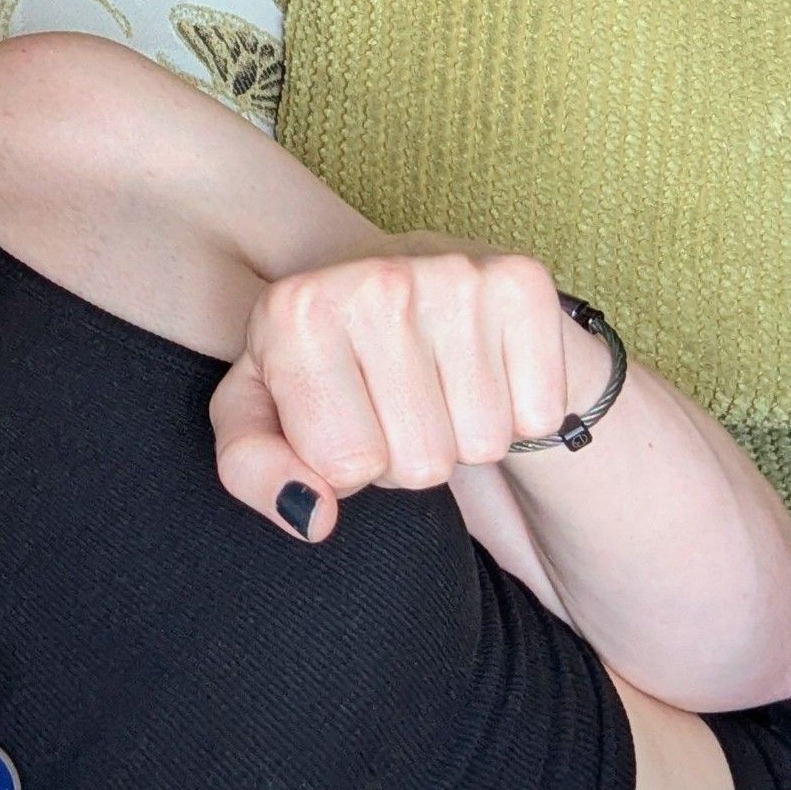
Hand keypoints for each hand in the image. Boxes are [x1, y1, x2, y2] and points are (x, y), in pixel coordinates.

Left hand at [211, 247, 578, 541]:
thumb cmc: (330, 360)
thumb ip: (253, 467)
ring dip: (460, 436)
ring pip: (480, 444)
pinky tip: (483, 368)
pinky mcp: (522, 281)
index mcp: (294, 309)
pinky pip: (537, 413)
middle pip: (418, 463)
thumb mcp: (262, 411)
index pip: (343, 466)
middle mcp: (374, 279)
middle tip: (394, 401)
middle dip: (405, 456)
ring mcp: (453, 273)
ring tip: (434, 382)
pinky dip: (517, 411)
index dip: (344, 463)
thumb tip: (312, 517)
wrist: (409, 282)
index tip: (342, 413)